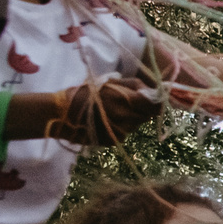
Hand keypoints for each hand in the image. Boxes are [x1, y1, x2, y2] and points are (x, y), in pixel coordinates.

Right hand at [43, 78, 158, 144]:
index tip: (159, 101)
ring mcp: (121, 131)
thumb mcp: (110, 82)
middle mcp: (127, 118)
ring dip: (130, 118)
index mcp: (127, 100)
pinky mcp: (114, 141)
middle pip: (147, 116)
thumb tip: (156, 90)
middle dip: (142, 110)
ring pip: (136, 124)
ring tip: (111, 112)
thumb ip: (135, 85)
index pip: (156, 105)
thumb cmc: (86, 94)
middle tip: (125, 103)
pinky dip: (120, 128)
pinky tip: (105, 122)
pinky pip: (125, 133)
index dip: (160, 103)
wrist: (62, 113)